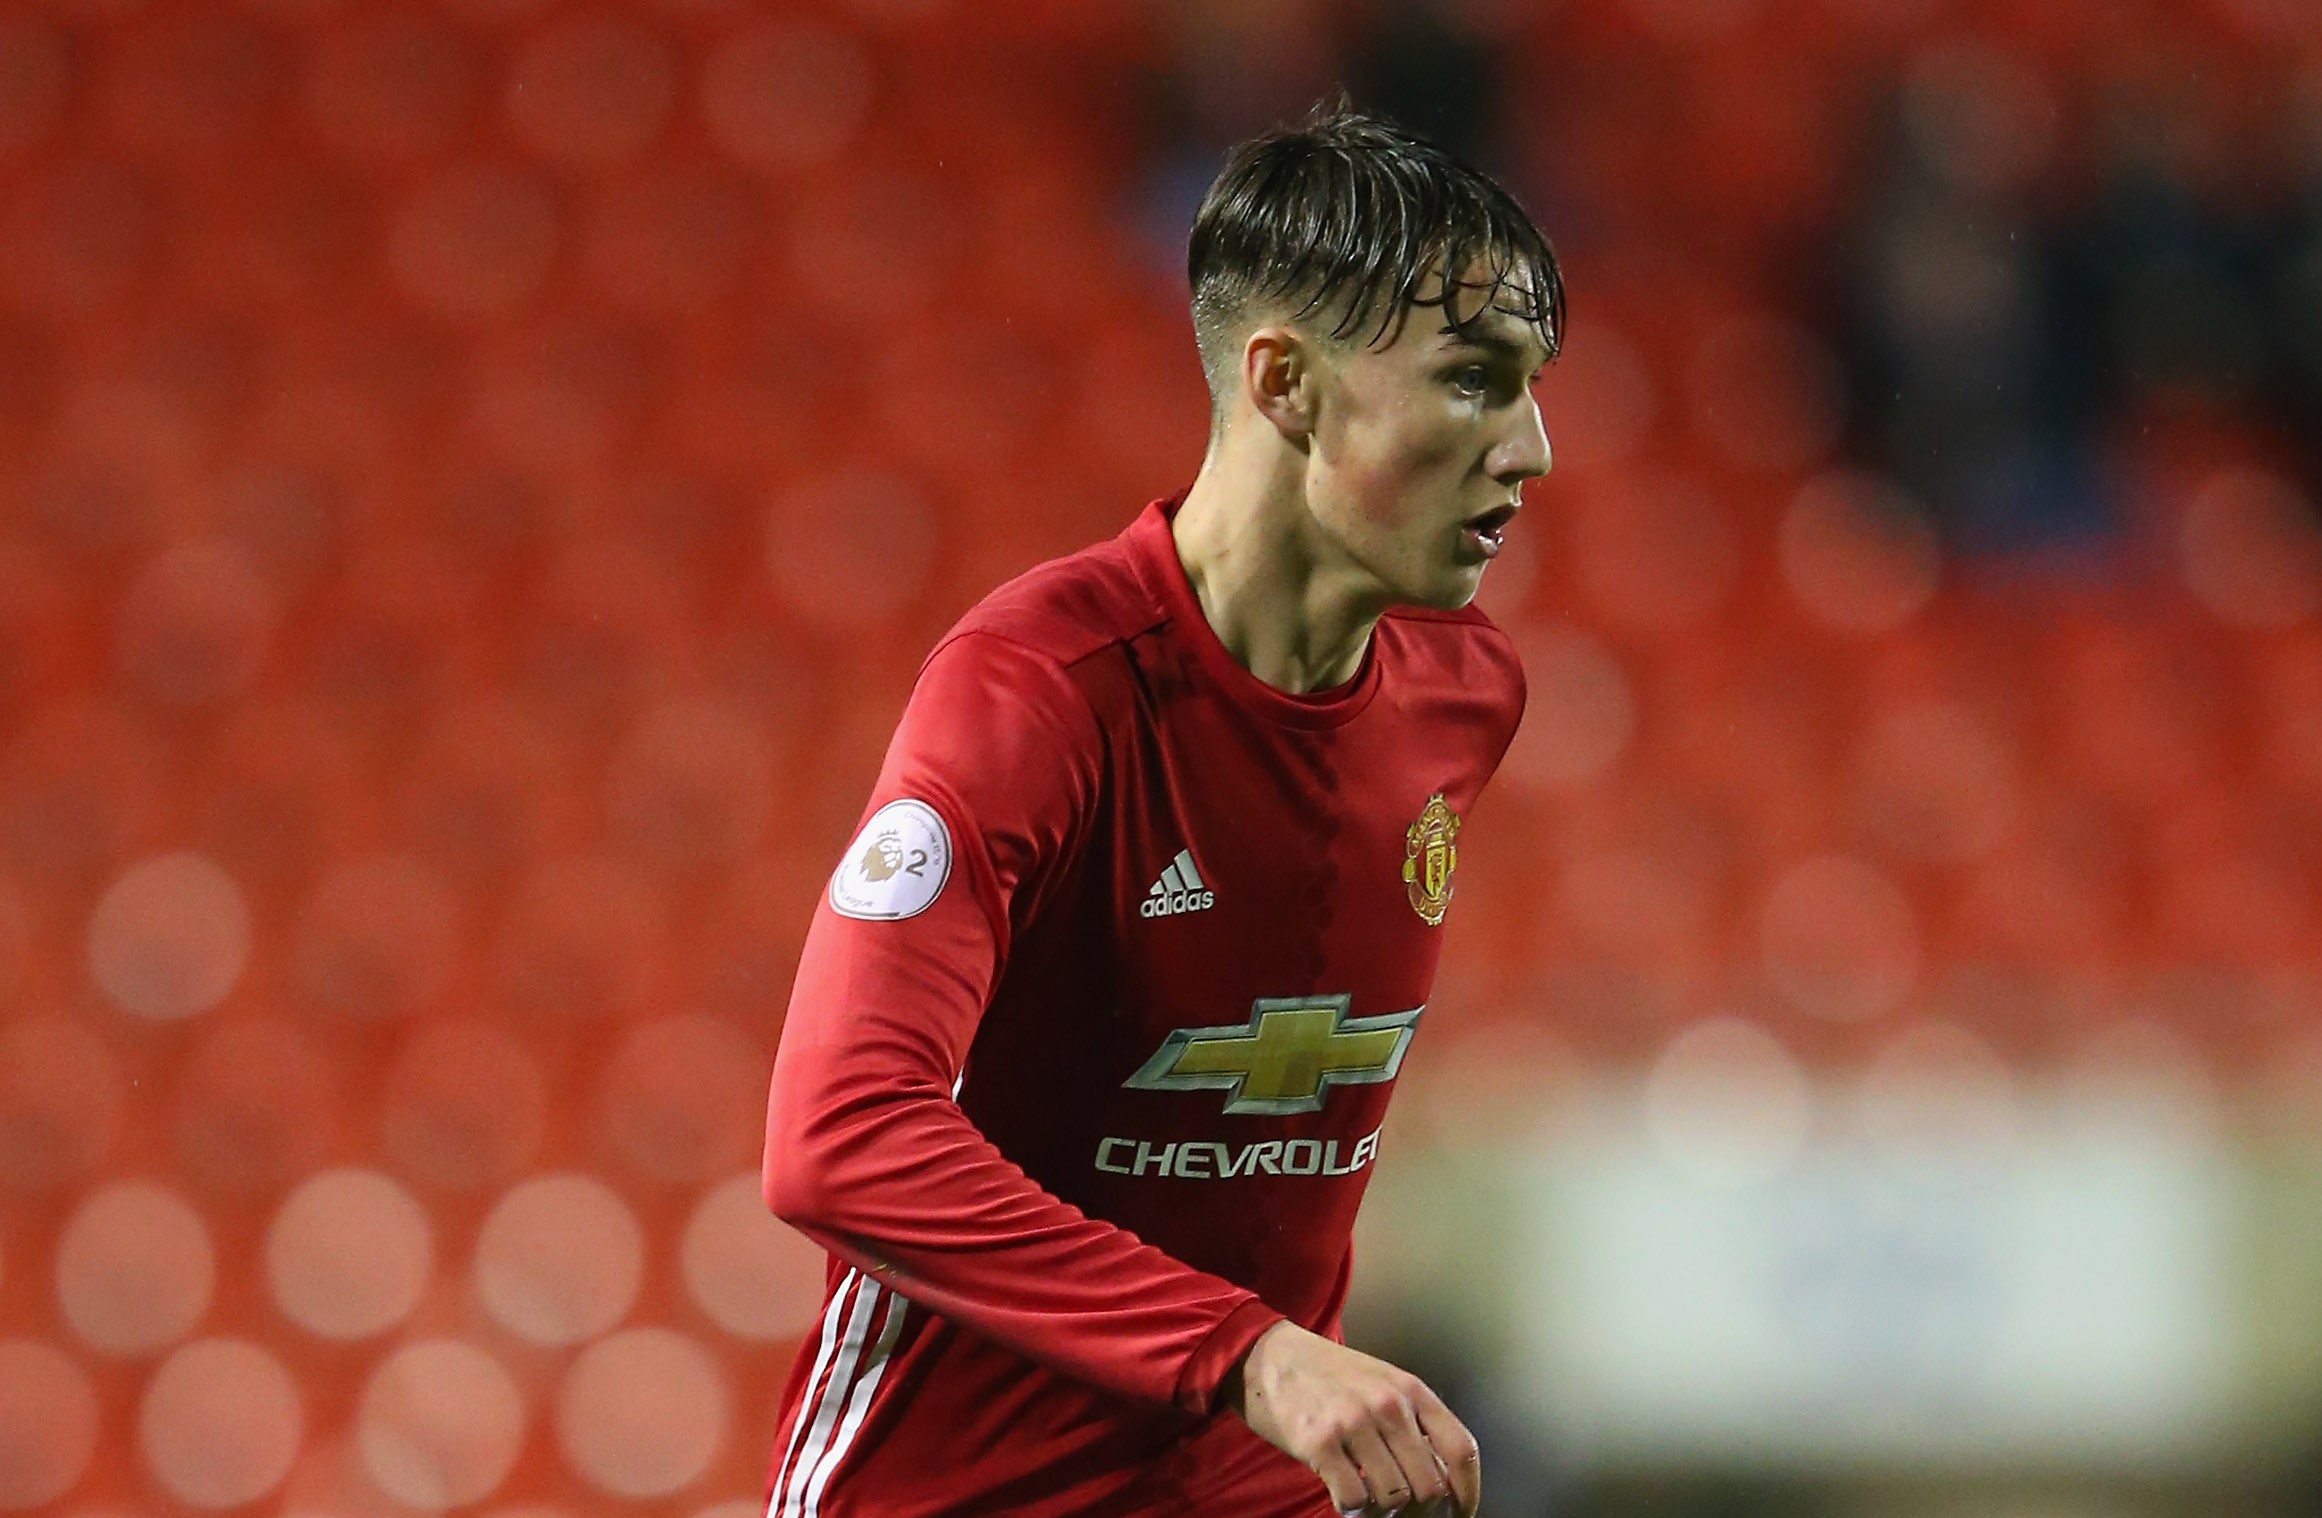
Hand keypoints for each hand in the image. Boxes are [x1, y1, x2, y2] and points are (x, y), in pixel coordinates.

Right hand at [1224, 1320, 1479, 1516]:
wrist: (1268, 1353)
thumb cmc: (1327, 1374)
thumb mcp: (1381, 1382)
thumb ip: (1412, 1421)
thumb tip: (1441, 1477)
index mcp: (1410, 1389)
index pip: (1461, 1450)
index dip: (1467, 1492)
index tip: (1460, 1512)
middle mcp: (1388, 1404)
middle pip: (1430, 1485)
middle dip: (1418, 1510)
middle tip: (1399, 1510)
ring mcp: (1354, 1422)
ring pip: (1394, 1498)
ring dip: (1382, 1511)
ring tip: (1366, 1499)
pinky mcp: (1319, 1442)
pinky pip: (1353, 1500)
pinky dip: (1352, 1509)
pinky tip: (1342, 1495)